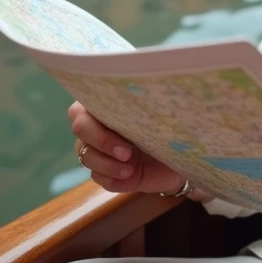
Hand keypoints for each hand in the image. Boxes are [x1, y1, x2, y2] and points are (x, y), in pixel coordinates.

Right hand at [68, 101, 206, 199]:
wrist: (181, 158)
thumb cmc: (170, 126)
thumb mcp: (160, 111)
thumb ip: (144, 102)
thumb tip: (144, 85)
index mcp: (105, 107)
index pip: (82, 104)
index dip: (93, 115)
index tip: (120, 121)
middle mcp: (96, 127)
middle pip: (80, 128)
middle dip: (102, 140)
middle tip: (127, 152)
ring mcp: (98, 151)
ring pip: (86, 155)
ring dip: (107, 163)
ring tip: (129, 168)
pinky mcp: (106, 174)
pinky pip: (97, 177)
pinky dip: (111, 177)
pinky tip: (129, 175)